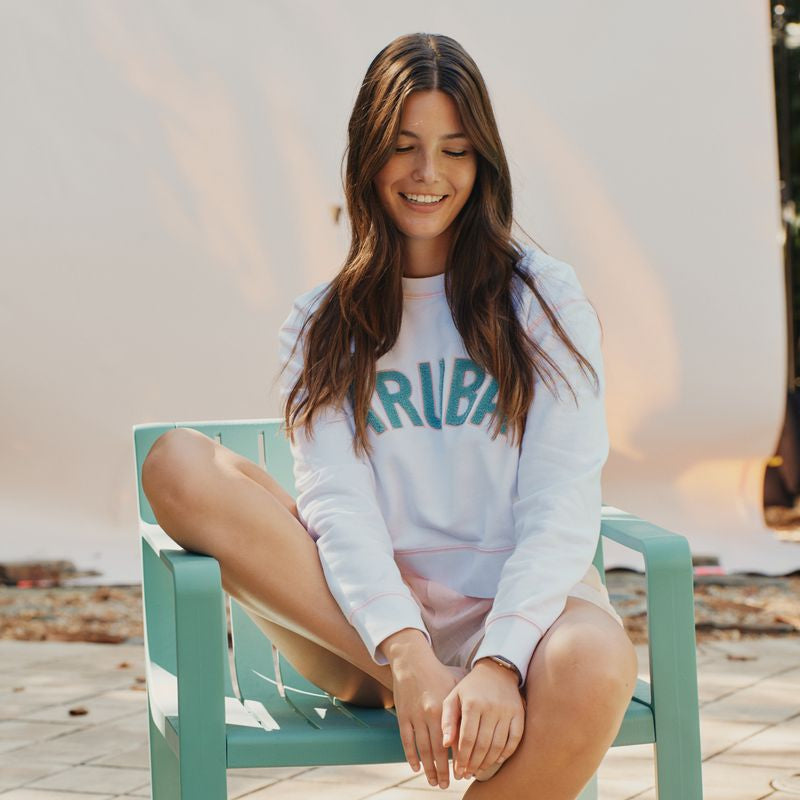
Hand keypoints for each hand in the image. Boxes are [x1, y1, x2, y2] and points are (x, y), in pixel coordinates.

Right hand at [380, 629, 458, 788]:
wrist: (412, 660)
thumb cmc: (438, 671)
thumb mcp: (458, 683)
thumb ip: (468, 702)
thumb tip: (485, 718)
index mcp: (446, 708)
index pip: (455, 740)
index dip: (459, 759)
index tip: (463, 772)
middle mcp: (431, 714)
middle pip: (438, 750)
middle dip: (443, 771)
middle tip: (448, 785)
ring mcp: (415, 716)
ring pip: (422, 749)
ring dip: (428, 768)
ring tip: (434, 782)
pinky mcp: (403, 716)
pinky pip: (407, 741)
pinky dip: (411, 756)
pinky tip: (416, 767)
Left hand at [441, 658, 525, 780]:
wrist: (496, 670)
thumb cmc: (470, 687)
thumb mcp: (453, 697)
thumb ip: (447, 720)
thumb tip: (446, 744)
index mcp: (472, 703)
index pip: (467, 739)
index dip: (462, 758)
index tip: (458, 770)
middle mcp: (491, 708)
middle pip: (483, 745)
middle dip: (473, 763)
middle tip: (467, 773)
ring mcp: (507, 711)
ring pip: (498, 746)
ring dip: (488, 762)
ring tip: (478, 769)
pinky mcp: (519, 714)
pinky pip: (514, 740)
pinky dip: (506, 753)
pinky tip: (496, 760)